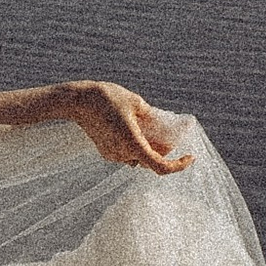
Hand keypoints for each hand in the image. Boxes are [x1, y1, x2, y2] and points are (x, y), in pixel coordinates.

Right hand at [67, 81, 189, 173]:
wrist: (76, 101)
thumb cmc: (106, 98)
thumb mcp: (137, 103)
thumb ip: (154, 117)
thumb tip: (167, 125)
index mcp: (133, 144)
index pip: (161, 167)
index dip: (179, 165)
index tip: (190, 156)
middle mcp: (123, 154)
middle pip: (152, 160)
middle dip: (164, 150)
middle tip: (171, 133)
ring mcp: (113, 154)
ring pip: (139, 156)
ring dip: (149, 146)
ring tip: (149, 126)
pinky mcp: (106, 151)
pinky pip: (127, 152)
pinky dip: (135, 144)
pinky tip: (132, 127)